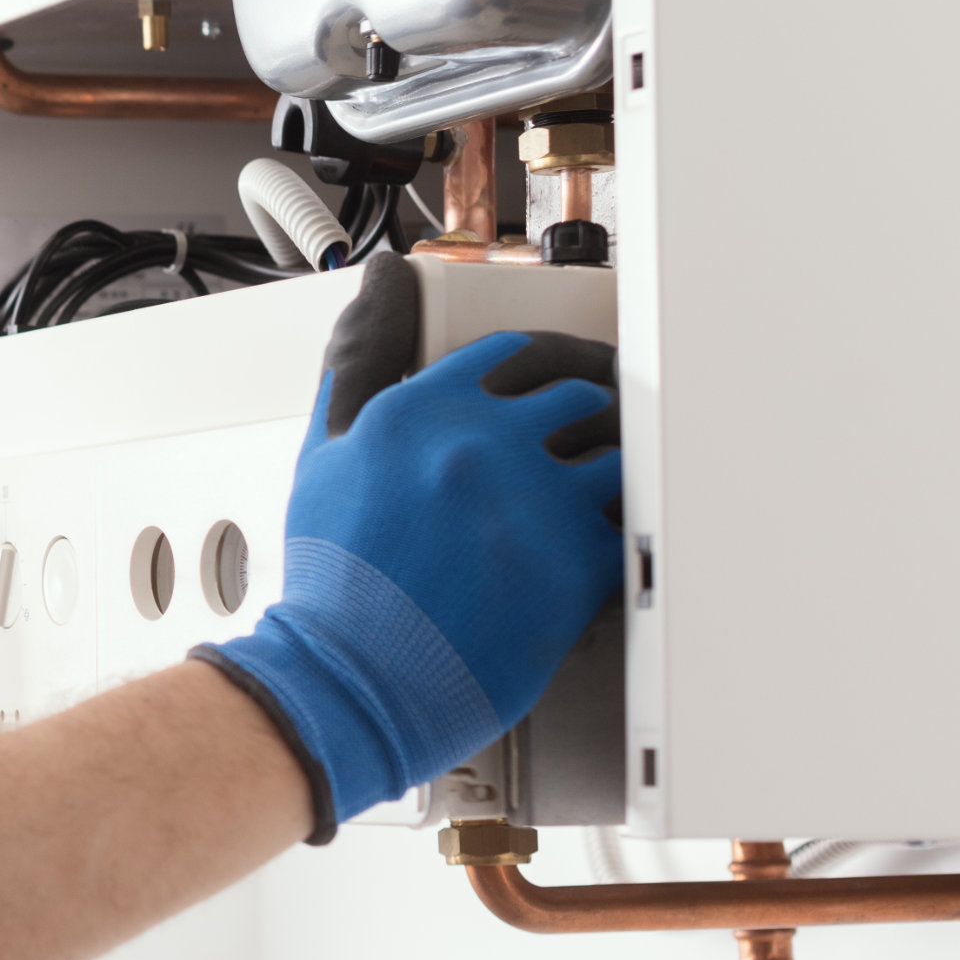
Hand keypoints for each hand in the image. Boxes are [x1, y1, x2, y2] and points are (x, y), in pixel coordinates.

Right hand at [195, 255, 623, 837]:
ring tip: (608, 492)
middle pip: (577, 391)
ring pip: (617, 449)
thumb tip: (384, 283)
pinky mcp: (577, 556)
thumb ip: (361, 359)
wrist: (354, 676)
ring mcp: (534, 496)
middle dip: (591, 411)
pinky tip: (608, 551)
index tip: (548, 387)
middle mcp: (481, 438)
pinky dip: (628, 537)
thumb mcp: (326, 456)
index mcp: (419, 407)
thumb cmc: (337, 582)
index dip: (538, 369)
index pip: (508, 354)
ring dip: (616, 469)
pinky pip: (633, 523)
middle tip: (594, 435)